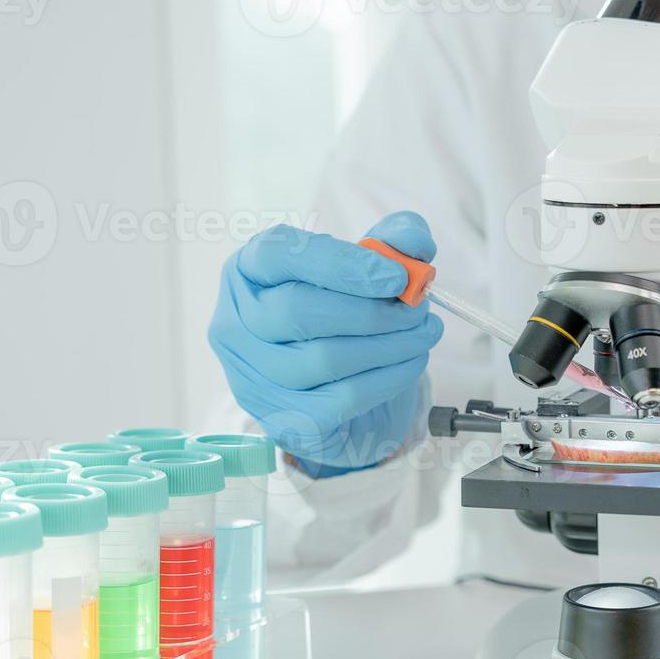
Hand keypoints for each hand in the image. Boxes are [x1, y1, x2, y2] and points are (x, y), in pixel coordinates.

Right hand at [208, 213, 443, 475]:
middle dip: (372, 310)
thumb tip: (413, 238)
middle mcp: (236, 324)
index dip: (340, 263)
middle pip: (298, 311)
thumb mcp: (366, 271)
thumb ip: (391, 243)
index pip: (278, 254)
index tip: (396, 276)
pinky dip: (390, 377)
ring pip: (324, 357)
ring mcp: (253, 377)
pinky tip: (411, 362)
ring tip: (423, 334)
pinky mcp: (283, 419)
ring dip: (390, 345)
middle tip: (418, 308)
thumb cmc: (344, 319)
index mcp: (248, 272)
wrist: (341, 395)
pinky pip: (344, 397)